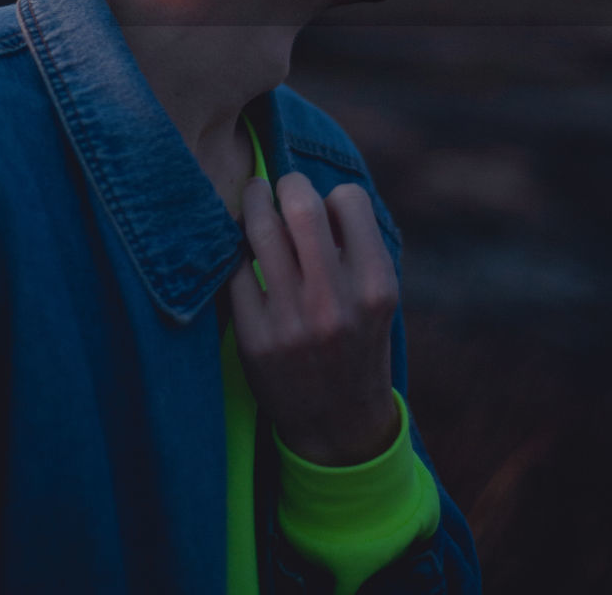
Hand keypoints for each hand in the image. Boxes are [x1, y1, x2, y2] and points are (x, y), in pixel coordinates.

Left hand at [228, 171, 399, 466]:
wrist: (339, 426)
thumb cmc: (358, 344)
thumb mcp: (376, 299)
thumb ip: (356, 248)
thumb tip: (313, 190)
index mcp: (376, 285)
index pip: (349, 200)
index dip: (333, 197)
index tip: (323, 208)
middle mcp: (336, 301)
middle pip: (301, 204)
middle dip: (285, 184)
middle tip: (276, 186)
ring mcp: (293, 321)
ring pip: (260, 230)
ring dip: (253, 203)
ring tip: (253, 197)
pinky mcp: (256, 338)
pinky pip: (235, 270)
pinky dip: (237, 252)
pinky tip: (241, 249)